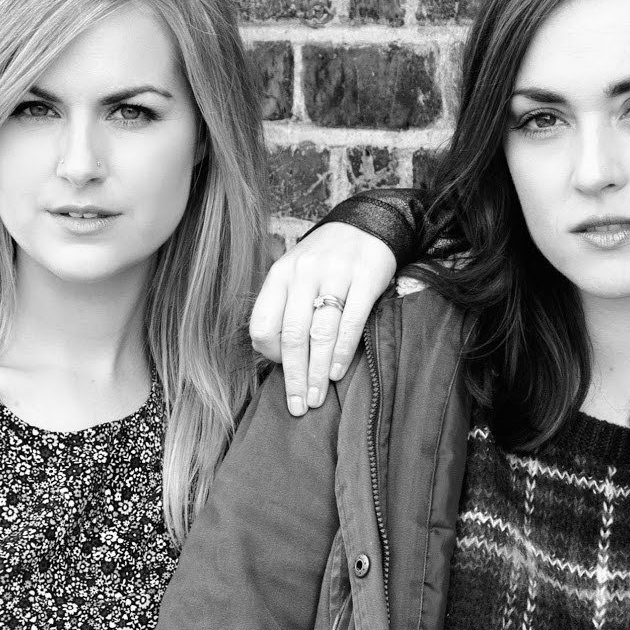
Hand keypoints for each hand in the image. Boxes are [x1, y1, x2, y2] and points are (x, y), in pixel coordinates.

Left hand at [250, 222, 396, 415]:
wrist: (367, 224)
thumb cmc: (326, 260)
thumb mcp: (297, 274)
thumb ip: (286, 307)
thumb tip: (279, 358)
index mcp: (280, 274)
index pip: (263, 323)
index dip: (269, 355)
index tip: (280, 372)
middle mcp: (303, 272)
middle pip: (292, 335)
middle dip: (294, 376)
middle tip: (299, 405)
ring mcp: (335, 274)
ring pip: (320, 333)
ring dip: (318, 372)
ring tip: (317, 398)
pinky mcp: (366, 277)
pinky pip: (351, 322)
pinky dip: (342, 352)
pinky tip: (338, 373)